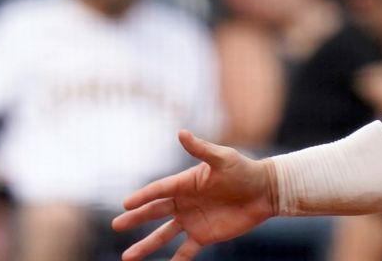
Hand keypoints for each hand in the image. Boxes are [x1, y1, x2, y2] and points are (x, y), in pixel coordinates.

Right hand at [112, 130, 277, 260]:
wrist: (265, 191)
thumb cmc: (245, 170)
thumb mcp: (223, 158)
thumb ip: (201, 149)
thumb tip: (181, 132)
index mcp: (186, 183)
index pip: (159, 190)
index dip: (143, 197)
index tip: (125, 204)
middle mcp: (185, 202)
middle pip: (155, 212)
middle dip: (135, 219)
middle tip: (116, 225)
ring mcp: (193, 220)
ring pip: (164, 235)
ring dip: (146, 245)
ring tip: (127, 258)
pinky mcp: (204, 235)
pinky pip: (185, 251)